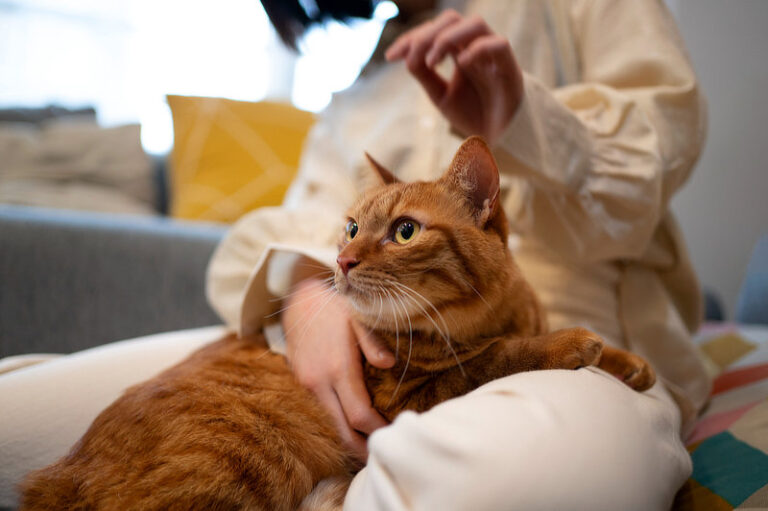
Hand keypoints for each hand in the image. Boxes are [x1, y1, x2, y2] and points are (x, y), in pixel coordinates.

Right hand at [281, 278, 394, 460]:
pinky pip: (320, 414)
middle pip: (342, 431)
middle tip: (382, 455)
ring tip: (370, 446)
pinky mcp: (300, 385)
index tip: (394, 433)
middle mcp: (318, 382)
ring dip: (349, 439)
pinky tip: (352, 428)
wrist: (299, 301)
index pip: (359, 415)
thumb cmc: (335, 307)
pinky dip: (337, 425)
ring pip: (329, 426)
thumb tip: (389, 364)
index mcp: (338, 368)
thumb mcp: (358, 316)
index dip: (378, 430)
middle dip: (362, 448)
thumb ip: (373, 341)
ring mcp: (306, 386)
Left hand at [385, 9, 523, 144]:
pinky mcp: (510, 67)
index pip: (434, 30)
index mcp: (459, 50)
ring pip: (475, 24)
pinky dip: (476, 50)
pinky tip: (461, 64)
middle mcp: (476, 46)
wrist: (499, 139)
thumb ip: (425, 75)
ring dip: (448, 38)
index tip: (390, 57)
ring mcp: (494, 55)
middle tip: (412, 59)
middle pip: (452, 20)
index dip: (411, 38)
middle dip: (426, 35)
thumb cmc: (473, 114)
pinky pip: (498, 44)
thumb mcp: (440, 95)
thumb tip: (406, 57)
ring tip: (433, 62)